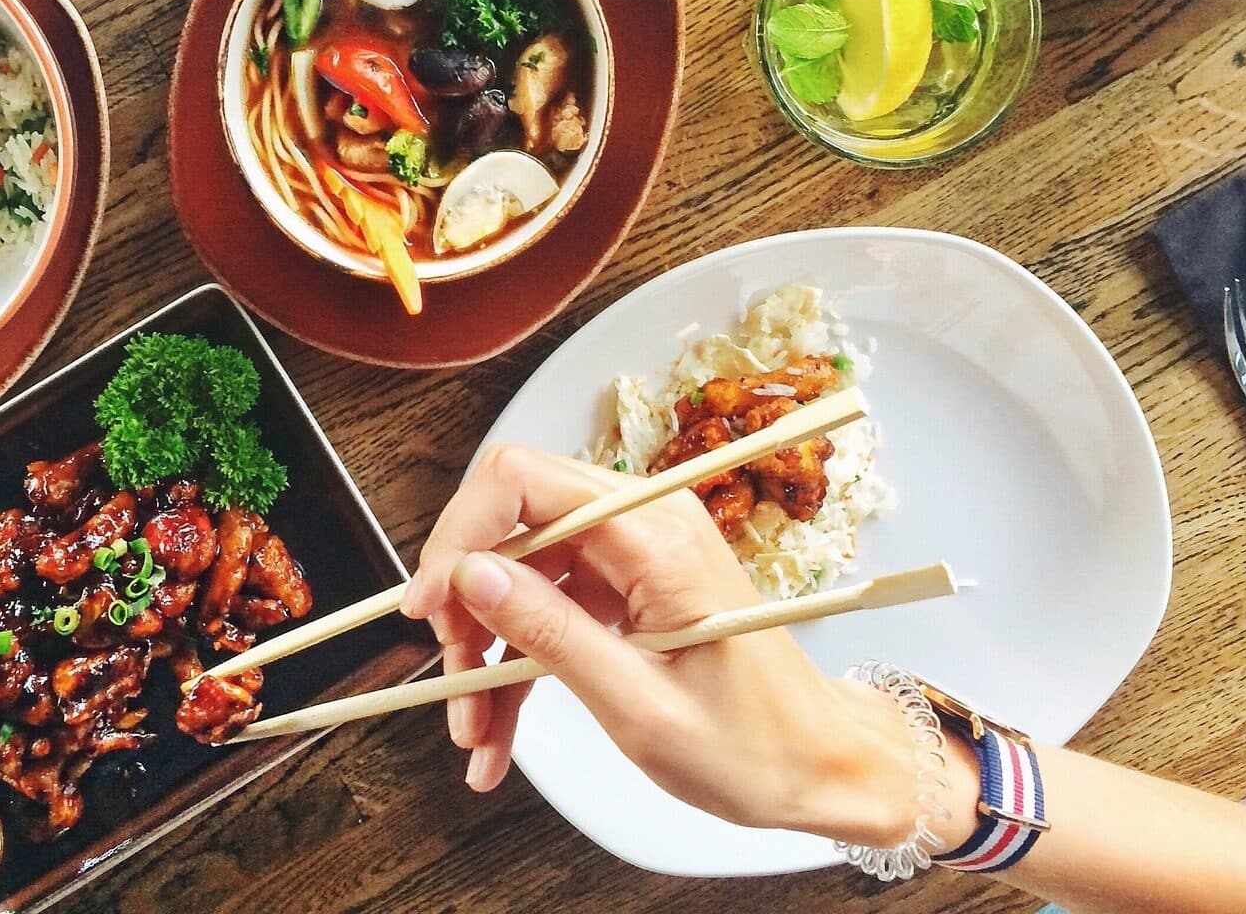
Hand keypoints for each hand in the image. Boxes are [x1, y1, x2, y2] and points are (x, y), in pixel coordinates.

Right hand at [401, 445, 950, 845]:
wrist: (818, 766)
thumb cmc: (754, 745)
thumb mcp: (639, 704)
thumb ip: (551, 634)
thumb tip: (471, 576)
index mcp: (655, 533)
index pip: (523, 479)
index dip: (460, 533)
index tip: (427, 604)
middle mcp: (641, 525)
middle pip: (512, 524)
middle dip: (466, 602)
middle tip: (450, 678)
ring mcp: (633, 556)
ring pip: (519, 574)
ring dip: (484, 650)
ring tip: (474, 733)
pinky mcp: (626, 588)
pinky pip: (546, 608)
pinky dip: (515, 667)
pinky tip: (497, 735)